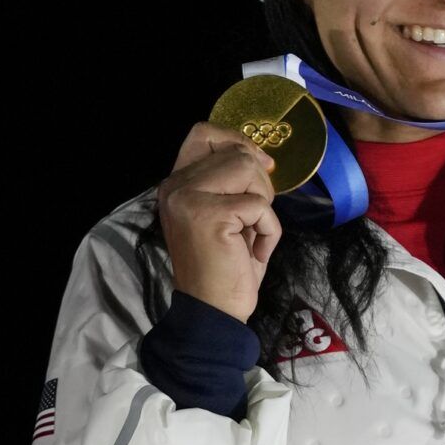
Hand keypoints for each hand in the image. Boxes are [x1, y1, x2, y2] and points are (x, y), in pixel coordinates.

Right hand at [158, 122, 280, 323]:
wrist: (212, 311)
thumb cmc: (223, 267)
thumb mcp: (226, 215)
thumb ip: (232, 183)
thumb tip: (261, 158)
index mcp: (176, 183)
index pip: (204, 133)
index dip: (237, 141)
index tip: (260, 165)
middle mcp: (176, 186)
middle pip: (237, 153)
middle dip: (260, 183)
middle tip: (255, 218)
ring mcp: (190, 198)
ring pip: (248, 169)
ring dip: (264, 203)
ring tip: (252, 233)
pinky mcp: (210, 215)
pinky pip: (260, 205)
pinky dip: (269, 230)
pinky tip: (253, 252)